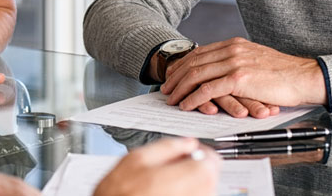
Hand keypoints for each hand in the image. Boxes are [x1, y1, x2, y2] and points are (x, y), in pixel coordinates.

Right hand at [94, 137, 219, 195]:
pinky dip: (181, 193)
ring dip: (187, 182)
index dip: (198, 152)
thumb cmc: (119, 194)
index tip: (186, 152)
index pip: (212, 159)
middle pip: (207, 175)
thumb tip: (186, 142)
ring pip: (200, 189)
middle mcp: (200, 194)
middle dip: (192, 167)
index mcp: (193, 176)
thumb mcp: (137, 159)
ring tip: (161, 183)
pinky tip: (162, 193)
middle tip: (170, 166)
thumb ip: (167, 146)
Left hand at [160, 37, 324, 116]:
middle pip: (193, 62)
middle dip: (176, 77)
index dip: (182, 65)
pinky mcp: (239, 79)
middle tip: (165, 90)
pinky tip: (187, 105)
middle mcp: (231, 50)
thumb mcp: (255, 60)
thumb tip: (221, 72)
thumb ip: (237, 62)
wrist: (305, 77)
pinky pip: (208, 89)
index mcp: (234, 44)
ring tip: (172, 99)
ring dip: (180, 88)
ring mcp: (234, 63)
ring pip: (196, 75)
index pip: (199, 53)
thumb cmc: (284, 74)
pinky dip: (194, 98)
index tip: (173, 75)